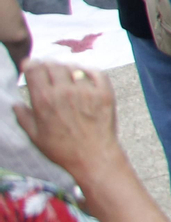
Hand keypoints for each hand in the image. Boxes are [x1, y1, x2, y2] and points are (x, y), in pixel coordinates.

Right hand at [13, 64, 124, 180]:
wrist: (94, 157)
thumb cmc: (62, 150)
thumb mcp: (35, 136)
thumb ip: (24, 117)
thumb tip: (15, 104)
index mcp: (44, 100)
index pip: (35, 70)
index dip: (30, 65)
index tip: (30, 65)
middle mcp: (65, 91)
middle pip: (53, 65)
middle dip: (47, 66)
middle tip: (47, 70)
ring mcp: (86, 90)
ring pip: (74, 68)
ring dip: (67, 69)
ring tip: (65, 75)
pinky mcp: (104, 92)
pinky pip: (96, 72)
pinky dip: (88, 71)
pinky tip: (84, 76)